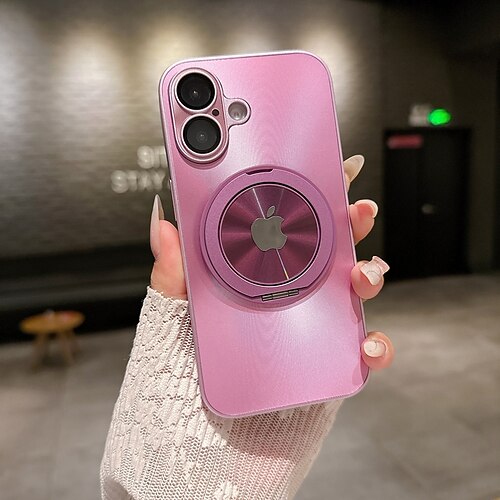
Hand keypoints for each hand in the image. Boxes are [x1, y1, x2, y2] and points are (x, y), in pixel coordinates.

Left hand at [150, 155, 392, 370]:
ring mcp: (316, 315)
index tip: (339, 173)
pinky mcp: (327, 351)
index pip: (300, 221)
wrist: (198, 395)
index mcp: (268, 262)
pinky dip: (377, 345)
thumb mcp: (180, 298)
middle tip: (358, 210)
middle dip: (356, 222)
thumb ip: (173, 264)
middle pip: (338, 244)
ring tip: (360, 274)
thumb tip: (163, 224)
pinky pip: (362, 348)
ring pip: (358, 288)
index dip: (323, 195)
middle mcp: (297, 284)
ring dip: (370, 274)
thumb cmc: (194, 341)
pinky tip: (365, 343)